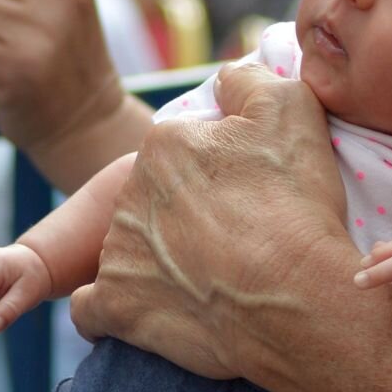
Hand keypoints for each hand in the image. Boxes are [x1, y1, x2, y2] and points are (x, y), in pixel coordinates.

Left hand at [71, 63, 352, 387]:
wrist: (298, 297)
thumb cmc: (296, 206)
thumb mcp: (290, 110)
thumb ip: (248, 81)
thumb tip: (227, 77)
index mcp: (164, 145)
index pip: (179, 157)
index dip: (213, 178)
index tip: (242, 201)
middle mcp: (128, 193)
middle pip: (151, 203)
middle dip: (180, 219)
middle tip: (229, 244)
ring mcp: (117, 253)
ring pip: (127, 252)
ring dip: (154, 265)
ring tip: (205, 286)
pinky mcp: (115, 307)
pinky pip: (93, 309)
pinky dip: (115, 312)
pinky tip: (150, 314)